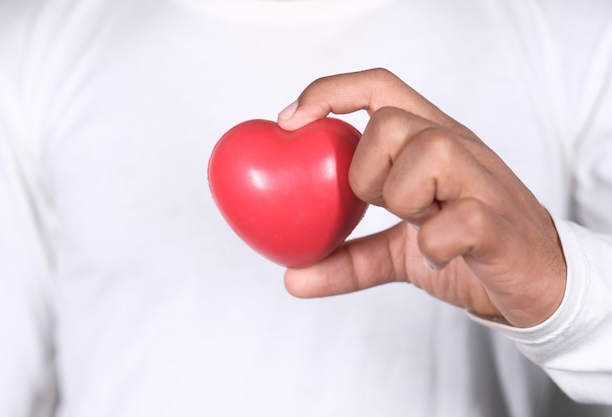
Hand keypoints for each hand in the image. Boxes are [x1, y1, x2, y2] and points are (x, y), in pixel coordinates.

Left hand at [277, 68, 566, 327]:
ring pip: (429, 151)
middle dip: (366, 171)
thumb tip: (292, 278)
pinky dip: (433, 243)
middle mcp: (457, 149)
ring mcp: (482, 182)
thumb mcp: (400, 252)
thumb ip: (350, 259)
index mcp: (431, 143)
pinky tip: (435, 257)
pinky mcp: (499, 224)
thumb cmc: (468, 251)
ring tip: (417, 224)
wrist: (538, 286)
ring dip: (402, 198)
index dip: (329, 93)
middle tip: (380, 206)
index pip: (380, 88)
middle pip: (393, 121)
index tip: (289, 123)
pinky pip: (460, 218)